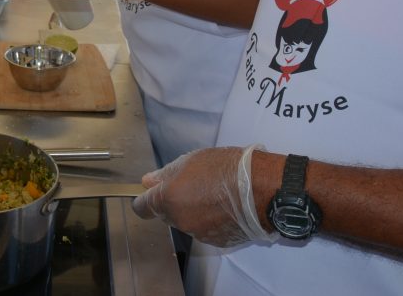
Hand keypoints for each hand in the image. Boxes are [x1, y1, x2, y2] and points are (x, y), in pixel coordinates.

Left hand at [131, 145, 276, 247]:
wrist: (260, 190)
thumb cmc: (224, 169)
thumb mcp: (191, 161)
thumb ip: (165, 174)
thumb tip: (147, 182)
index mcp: (168, 200)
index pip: (142, 208)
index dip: (145, 200)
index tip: (153, 193)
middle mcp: (179, 221)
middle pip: (166, 214)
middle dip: (173, 202)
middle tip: (194, 186)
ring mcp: (198, 234)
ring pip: (187, 222)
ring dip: (193, 212)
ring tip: (214, 195)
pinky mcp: (217, 242)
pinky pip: (206, 231)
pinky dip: (210, 221)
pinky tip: (224, 208)